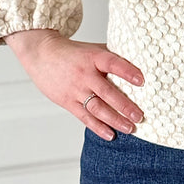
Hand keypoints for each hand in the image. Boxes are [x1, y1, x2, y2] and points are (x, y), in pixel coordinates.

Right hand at [5, 28, 144, 140]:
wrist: (42, 54)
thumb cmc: (72, 52)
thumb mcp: (93, 49)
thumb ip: (111, 56)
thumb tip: (138, 61)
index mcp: (93, 57)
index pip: (113, 64)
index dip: (127, 72)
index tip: (142, 81)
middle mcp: (85, 74)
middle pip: (107, 92)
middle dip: (125, 106)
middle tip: (140, 116)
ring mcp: (75, 89)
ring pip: (97, 108)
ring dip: (115, 120)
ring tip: (130, 128)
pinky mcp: (67, 101)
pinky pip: (84, 117)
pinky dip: (98, 127)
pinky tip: (110, 134)